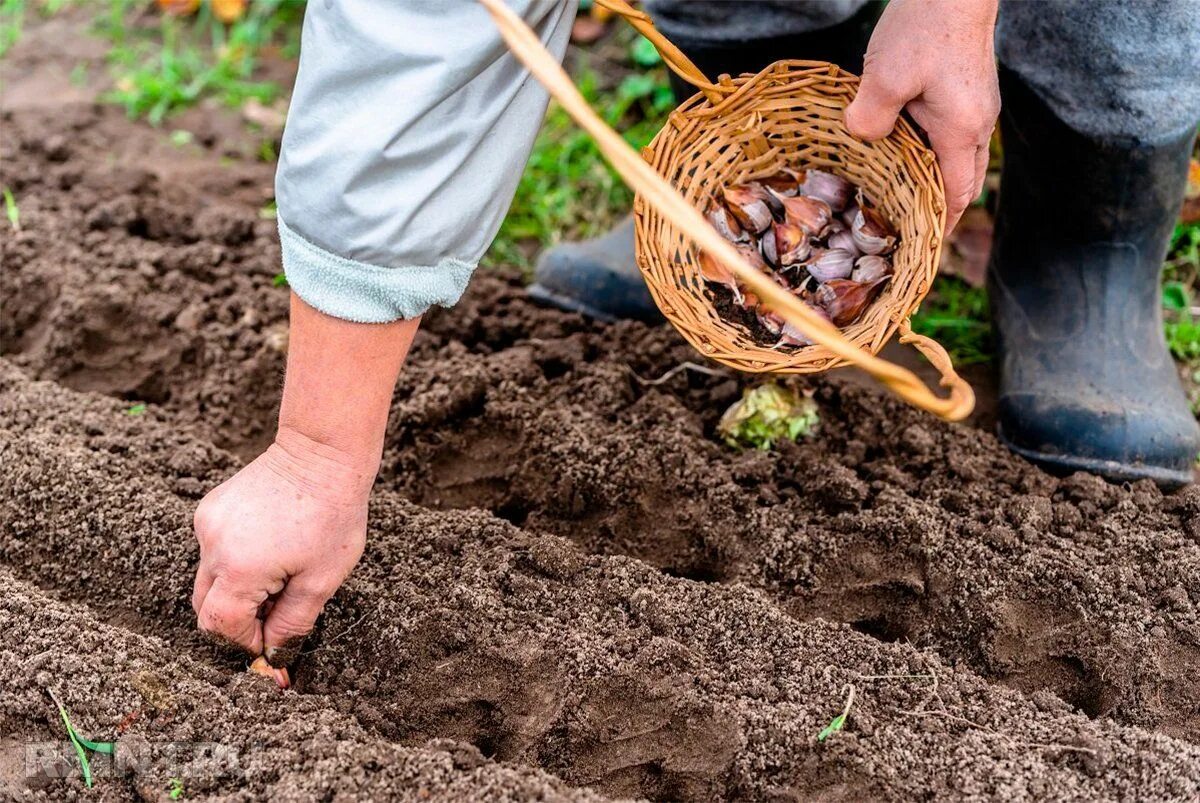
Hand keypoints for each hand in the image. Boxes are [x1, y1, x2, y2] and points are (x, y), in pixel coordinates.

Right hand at [191, 427, 371, 663]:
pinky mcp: (209, 508)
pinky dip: (234, 561)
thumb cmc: (331, 516)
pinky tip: (269, 546)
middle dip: (237, 621)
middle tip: (276, 613)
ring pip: (209, 578)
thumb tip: (275, 659)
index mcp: (239, 569)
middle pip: (205, 607)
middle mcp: (212, 546)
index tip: (272, 642)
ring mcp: (207, 524)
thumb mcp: (321, 580)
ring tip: (279, 574)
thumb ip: (292, 625)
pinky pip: (213, 550)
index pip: (221, 627)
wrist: (323, 454)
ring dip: (236, 589)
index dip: (245, 643)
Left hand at [843, 0, 999, 233]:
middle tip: (908, 228)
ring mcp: (976, 105)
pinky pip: (952, 132)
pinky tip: (902, 145)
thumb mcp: (886, 78)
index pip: (954, 196)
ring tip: (900, 193)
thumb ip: (869, 119)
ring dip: (933, 177)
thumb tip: (860, 138)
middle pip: (962, 182)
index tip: (918, 248)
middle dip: (939, 209)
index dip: (938, 226)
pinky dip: (932, 150)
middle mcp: (977, 124)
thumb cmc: (925, 28)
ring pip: (958, 157)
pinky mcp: (968, 88)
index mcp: (961, 132)